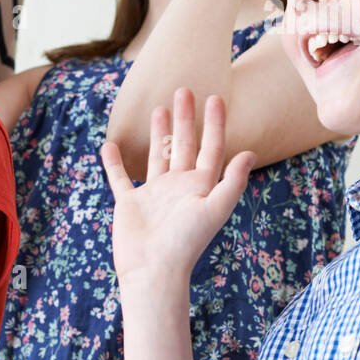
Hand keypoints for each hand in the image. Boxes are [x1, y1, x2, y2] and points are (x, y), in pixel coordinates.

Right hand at [102, 89, 255, 283]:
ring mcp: (154, 193)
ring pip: (157, 155)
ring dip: (158, 133)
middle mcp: (179, 186)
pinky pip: (121, 177)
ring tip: (158, 109)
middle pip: (184, 144)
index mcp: (201, 186)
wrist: (153, 269)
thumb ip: (232, 182)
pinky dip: (114, 161)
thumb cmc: (186, 243)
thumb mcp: (214, 209)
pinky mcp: (130, 202)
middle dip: (185, 118)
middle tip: (184, 90)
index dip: (215, 124)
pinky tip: (109, 144)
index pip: (211, 148)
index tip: (215, 98)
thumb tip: (250, 152)